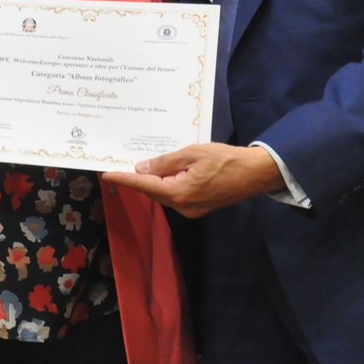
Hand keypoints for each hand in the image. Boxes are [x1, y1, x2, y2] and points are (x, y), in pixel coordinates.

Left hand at [104, 143, 284, 217]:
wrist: (257, 173)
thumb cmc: (226, 160)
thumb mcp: (192, 153)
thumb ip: (165, 162)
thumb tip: (142, 169)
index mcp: (179, 193)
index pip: (144, 186)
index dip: (124, 179)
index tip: (106, 175)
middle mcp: (183, 206)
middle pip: (154, 191)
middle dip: (140, 178)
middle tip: (125, 162)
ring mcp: (192, 209)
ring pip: (165, 193)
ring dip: (156, 180)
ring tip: (147, 163)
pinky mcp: (200, 207)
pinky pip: (177, 195)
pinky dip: (169, 183)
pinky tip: (167, 170)